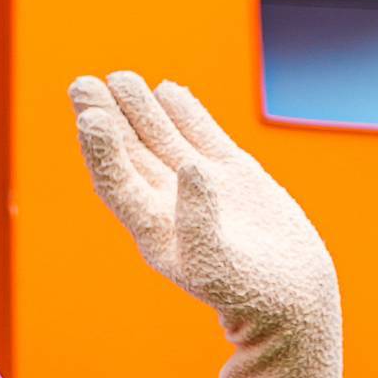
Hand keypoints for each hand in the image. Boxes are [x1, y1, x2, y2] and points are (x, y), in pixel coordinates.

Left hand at [70, 73, 338, 341]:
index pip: (118, 182)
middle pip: (131, 153)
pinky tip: (168, 90)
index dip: (101, 150)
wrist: (293, 299)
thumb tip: (188, 166)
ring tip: (121, 78)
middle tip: (83, 85)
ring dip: (140, 108)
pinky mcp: (234, 175)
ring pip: (163, 137)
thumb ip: (199, 220)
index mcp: (155, 229)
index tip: (91, 118)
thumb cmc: (250, 296)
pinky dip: (186, 113)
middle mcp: (171, 203)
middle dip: (108, 118)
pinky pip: (203, 136)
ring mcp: (201, 186)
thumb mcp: (219, 268)